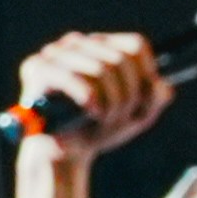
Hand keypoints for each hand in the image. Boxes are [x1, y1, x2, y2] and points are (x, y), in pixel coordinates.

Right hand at [6, 28, 175, 171]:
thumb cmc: (98, 129)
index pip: (135, 45)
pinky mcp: (37, 69)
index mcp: (99, 45)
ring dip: (111, 104)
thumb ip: (155, 97)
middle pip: (121, 60)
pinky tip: (91, 114)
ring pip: (101, 70)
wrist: (63, 154)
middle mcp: (76, 42)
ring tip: (104, 121)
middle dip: (127, 97)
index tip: (140, 102)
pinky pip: (77, 80)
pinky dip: (91, 102)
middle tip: (120, 120)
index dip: (146, 76)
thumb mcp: (136, 115)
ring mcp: (54, 54)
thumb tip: (159, 85)